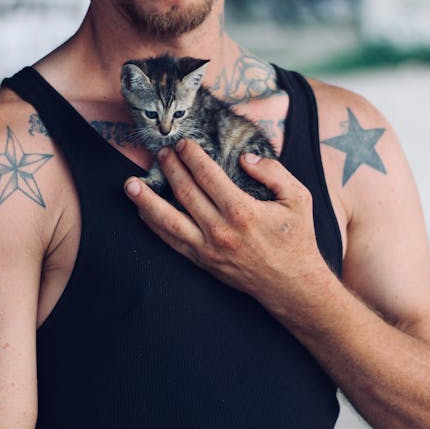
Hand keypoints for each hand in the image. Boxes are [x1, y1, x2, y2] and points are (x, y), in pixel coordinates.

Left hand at [124, 139, 327, 306]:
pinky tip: (142, 212)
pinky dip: (154, 225)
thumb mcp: (299, 198)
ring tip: (130, 183)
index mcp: (243, 211)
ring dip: (146, 200)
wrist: (292, 284)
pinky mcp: (202, 262)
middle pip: (184, 192)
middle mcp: (220, 230)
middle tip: (161, 152)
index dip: (192, 156)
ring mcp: (208, 249)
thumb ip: (274, 172)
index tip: (183, 144)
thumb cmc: (296, 239)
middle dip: (170, 168)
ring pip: (168, 220)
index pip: (207, 175)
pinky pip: (171, 241)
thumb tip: (244, 158)